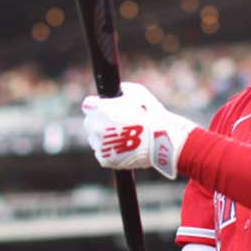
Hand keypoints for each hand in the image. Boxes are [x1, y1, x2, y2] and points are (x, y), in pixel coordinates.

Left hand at [82, 82, 197, 179]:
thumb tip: (117, 93)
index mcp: (101, 109)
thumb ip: (121, 91)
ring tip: (124, 137)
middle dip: (101, 122)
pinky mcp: (105, 159)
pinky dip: (110, 151)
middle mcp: (95, 127)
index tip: (107, 108)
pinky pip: (102, 153)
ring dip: (105, 137)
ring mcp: (99, 145)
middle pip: (90, 123)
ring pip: (96, 139)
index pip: (88, 105)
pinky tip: (123, 146)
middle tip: (117, 123)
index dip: (98, 106)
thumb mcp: (137, 92)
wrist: (161, 140)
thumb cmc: (152, 113)